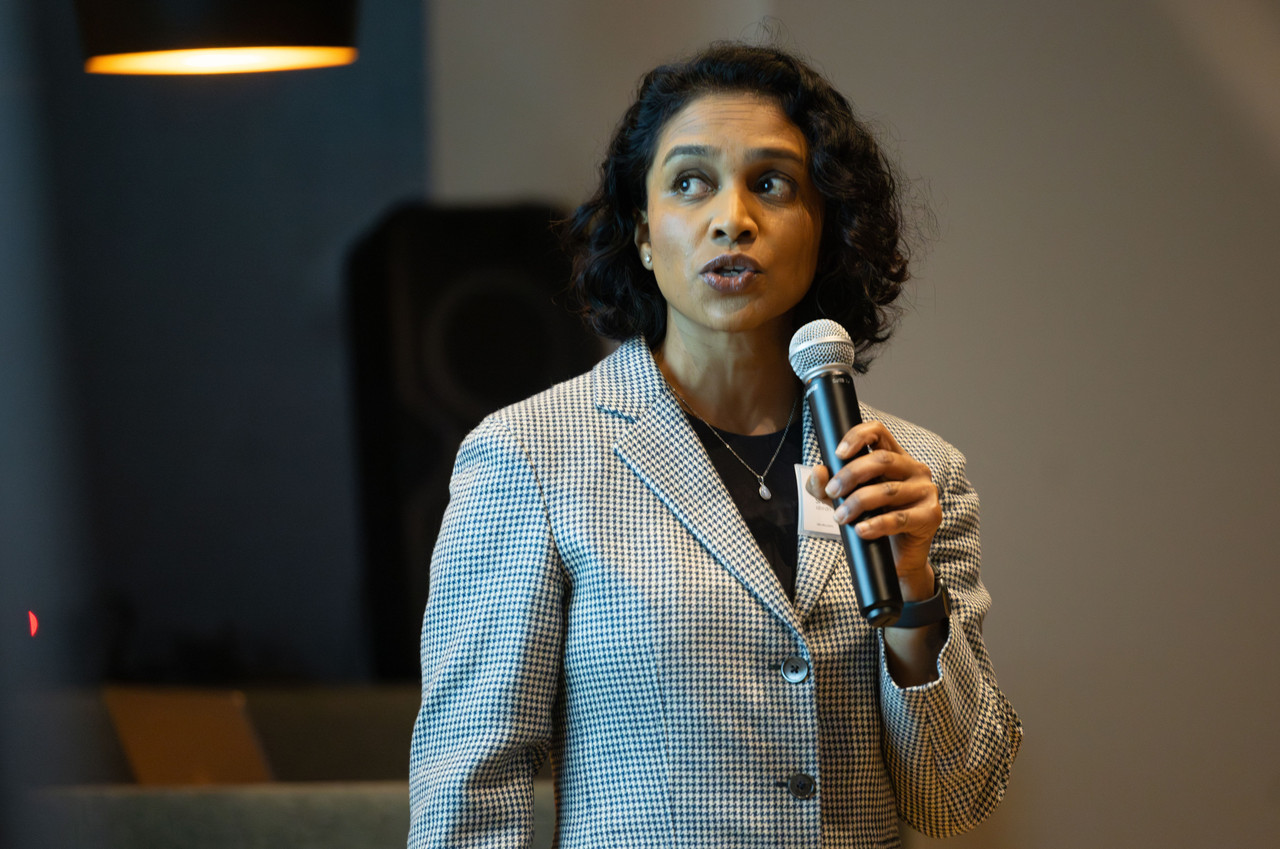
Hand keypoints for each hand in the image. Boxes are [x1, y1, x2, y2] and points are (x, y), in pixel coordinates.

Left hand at [804, 421, 941, 599]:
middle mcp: (915, 469)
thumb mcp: (844, 501)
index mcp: (896, 458)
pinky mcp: (931, 515)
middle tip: (833, 492)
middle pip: (881, 460)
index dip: (857, 437)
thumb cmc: (873, 521)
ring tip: (841, 517)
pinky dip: (876, 524)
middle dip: (850, 475)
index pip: (878, 433)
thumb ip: (826, 487)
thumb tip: (818, 472)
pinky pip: (900, 518)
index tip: (838, 453)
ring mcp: (926, 491)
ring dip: (858, 503)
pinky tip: (861, 530)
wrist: (897, 558)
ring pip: (888, 490)